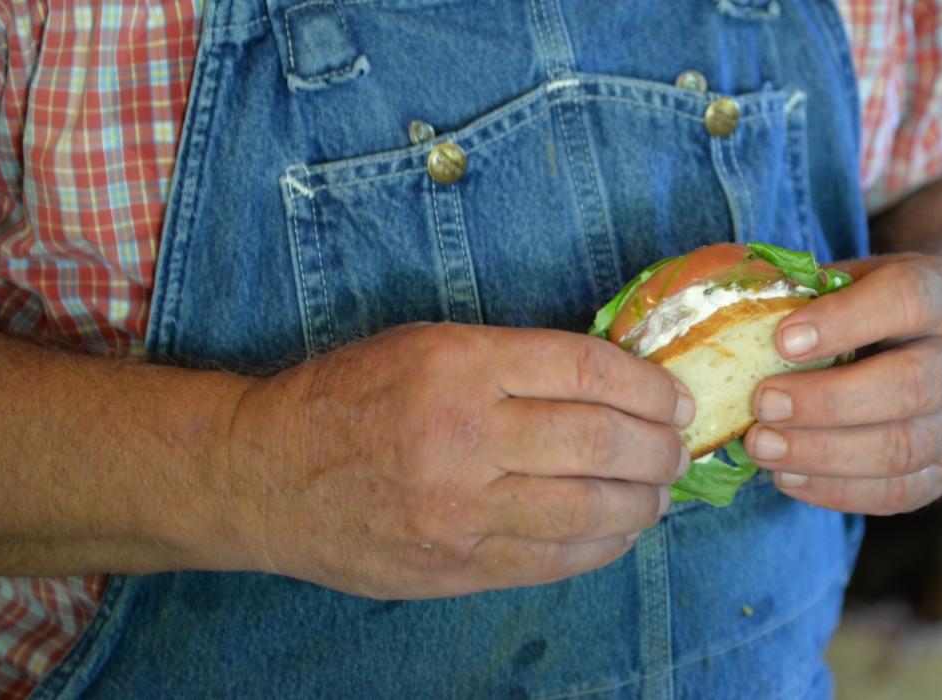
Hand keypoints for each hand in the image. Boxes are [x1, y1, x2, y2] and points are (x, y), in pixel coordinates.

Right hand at [213, 323, 692, 598]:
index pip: (587, 369)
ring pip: (589, 507)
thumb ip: (514, 362)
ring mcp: (460, 508)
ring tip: (660, 491)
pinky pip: (554, 560)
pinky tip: (621, 530)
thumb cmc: (347, 398)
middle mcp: (464, 434)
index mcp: (459, 363)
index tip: (674, 398)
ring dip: (644, 501)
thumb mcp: (426, 347)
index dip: (648, 386)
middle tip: (679, 447)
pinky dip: (603, 546)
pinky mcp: (454, 565)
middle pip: (601, 440)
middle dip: (659, 447)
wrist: (262, 474)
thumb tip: (613, 383)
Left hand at [743, 254, 941, 514]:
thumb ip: (808, 293)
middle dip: (828, 401)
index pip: (908, 301)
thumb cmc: (873, 309)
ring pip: (904, 448)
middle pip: (911, 386)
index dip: (846, 321)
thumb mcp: (851, 280)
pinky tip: (787, 477)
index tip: (782, 339)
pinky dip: (837, 490)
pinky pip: (896, 493)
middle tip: (763, 404)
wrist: (936, 345)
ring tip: (763, 447)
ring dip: (825, 453)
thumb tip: (736, 314)